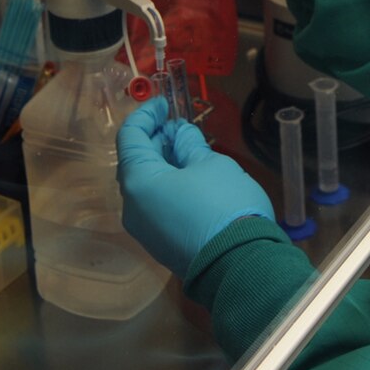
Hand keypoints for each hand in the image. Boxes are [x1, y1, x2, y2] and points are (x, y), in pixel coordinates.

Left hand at [116, 97, 272, 275]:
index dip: (146, 115)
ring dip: (163, 163)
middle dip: (155, 140)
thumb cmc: (223, 205)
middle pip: (135, 163)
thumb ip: (189, 144)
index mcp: (138, 182)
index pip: (130, 137)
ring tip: (189, 149)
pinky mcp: (160, 245)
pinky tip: (192, 178)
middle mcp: (132, 207)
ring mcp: (144, 230)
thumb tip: (179, 134)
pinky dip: (168, 185)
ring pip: (146, 186)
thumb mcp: (210, 164)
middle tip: (180, 126)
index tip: (165, 104)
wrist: (240, 266)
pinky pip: (156, 206)